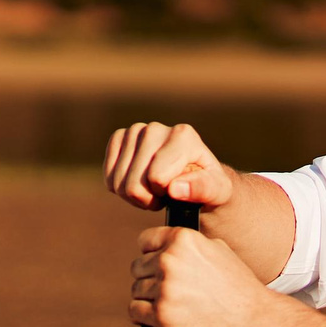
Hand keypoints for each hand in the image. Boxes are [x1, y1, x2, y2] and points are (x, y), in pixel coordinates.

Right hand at [105, 122, 240, 212]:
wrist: (194, 176)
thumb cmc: (208, 186)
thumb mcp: (217, 192)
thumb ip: (202, 189)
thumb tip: (174, 188)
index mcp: (183, 135)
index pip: (156, 177)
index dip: (163, 194)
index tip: (177, 192)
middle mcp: (157, 127)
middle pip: (134, 183)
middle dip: (147, 199)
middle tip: (163, 196)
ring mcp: (135, 130)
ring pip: (118, 183)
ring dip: (134, 196)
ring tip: (153, 191)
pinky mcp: (119, 137)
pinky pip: (108, 176)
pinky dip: (119, 188)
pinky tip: (137, 184)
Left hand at [129, 224, 277, 326]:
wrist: (253, 318)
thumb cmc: (238, 285)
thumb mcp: (217, 248)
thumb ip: (189, 244)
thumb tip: (166, 244)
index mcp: (182, 239)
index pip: (145, 241)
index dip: (152, 254)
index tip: (161, 266)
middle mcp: (169, 259)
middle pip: (137, 267)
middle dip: (151, 279)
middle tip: (172, 290)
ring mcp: (164, 288)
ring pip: (136, 290)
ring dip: (149, 299)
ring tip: (172, 304)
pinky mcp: (161, 315)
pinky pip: (134, 311)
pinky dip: (144, 316)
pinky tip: (161, 316)